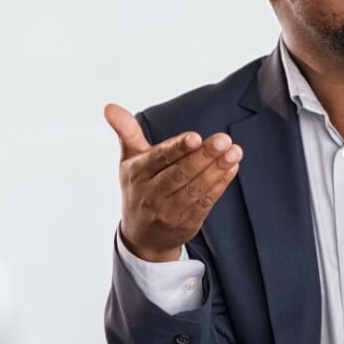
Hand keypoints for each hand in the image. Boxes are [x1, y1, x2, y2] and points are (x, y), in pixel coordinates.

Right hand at [105, 103, 242, 261]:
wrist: (142, 237)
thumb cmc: (139, 188)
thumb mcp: (129, 160)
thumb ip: (127, 132)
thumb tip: (110, 106)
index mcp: (137, 173)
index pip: (160, 158)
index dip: (178, 148)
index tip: (195, 137)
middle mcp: (152, 193)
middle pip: (181, 173)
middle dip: (204, 156)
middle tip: (223, 140)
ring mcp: (170, 210)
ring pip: (196, 188)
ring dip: (217, 169)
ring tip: (234, 152)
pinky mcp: (188, 221)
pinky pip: (206, 201)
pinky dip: (221, 184)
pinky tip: (232, 168)